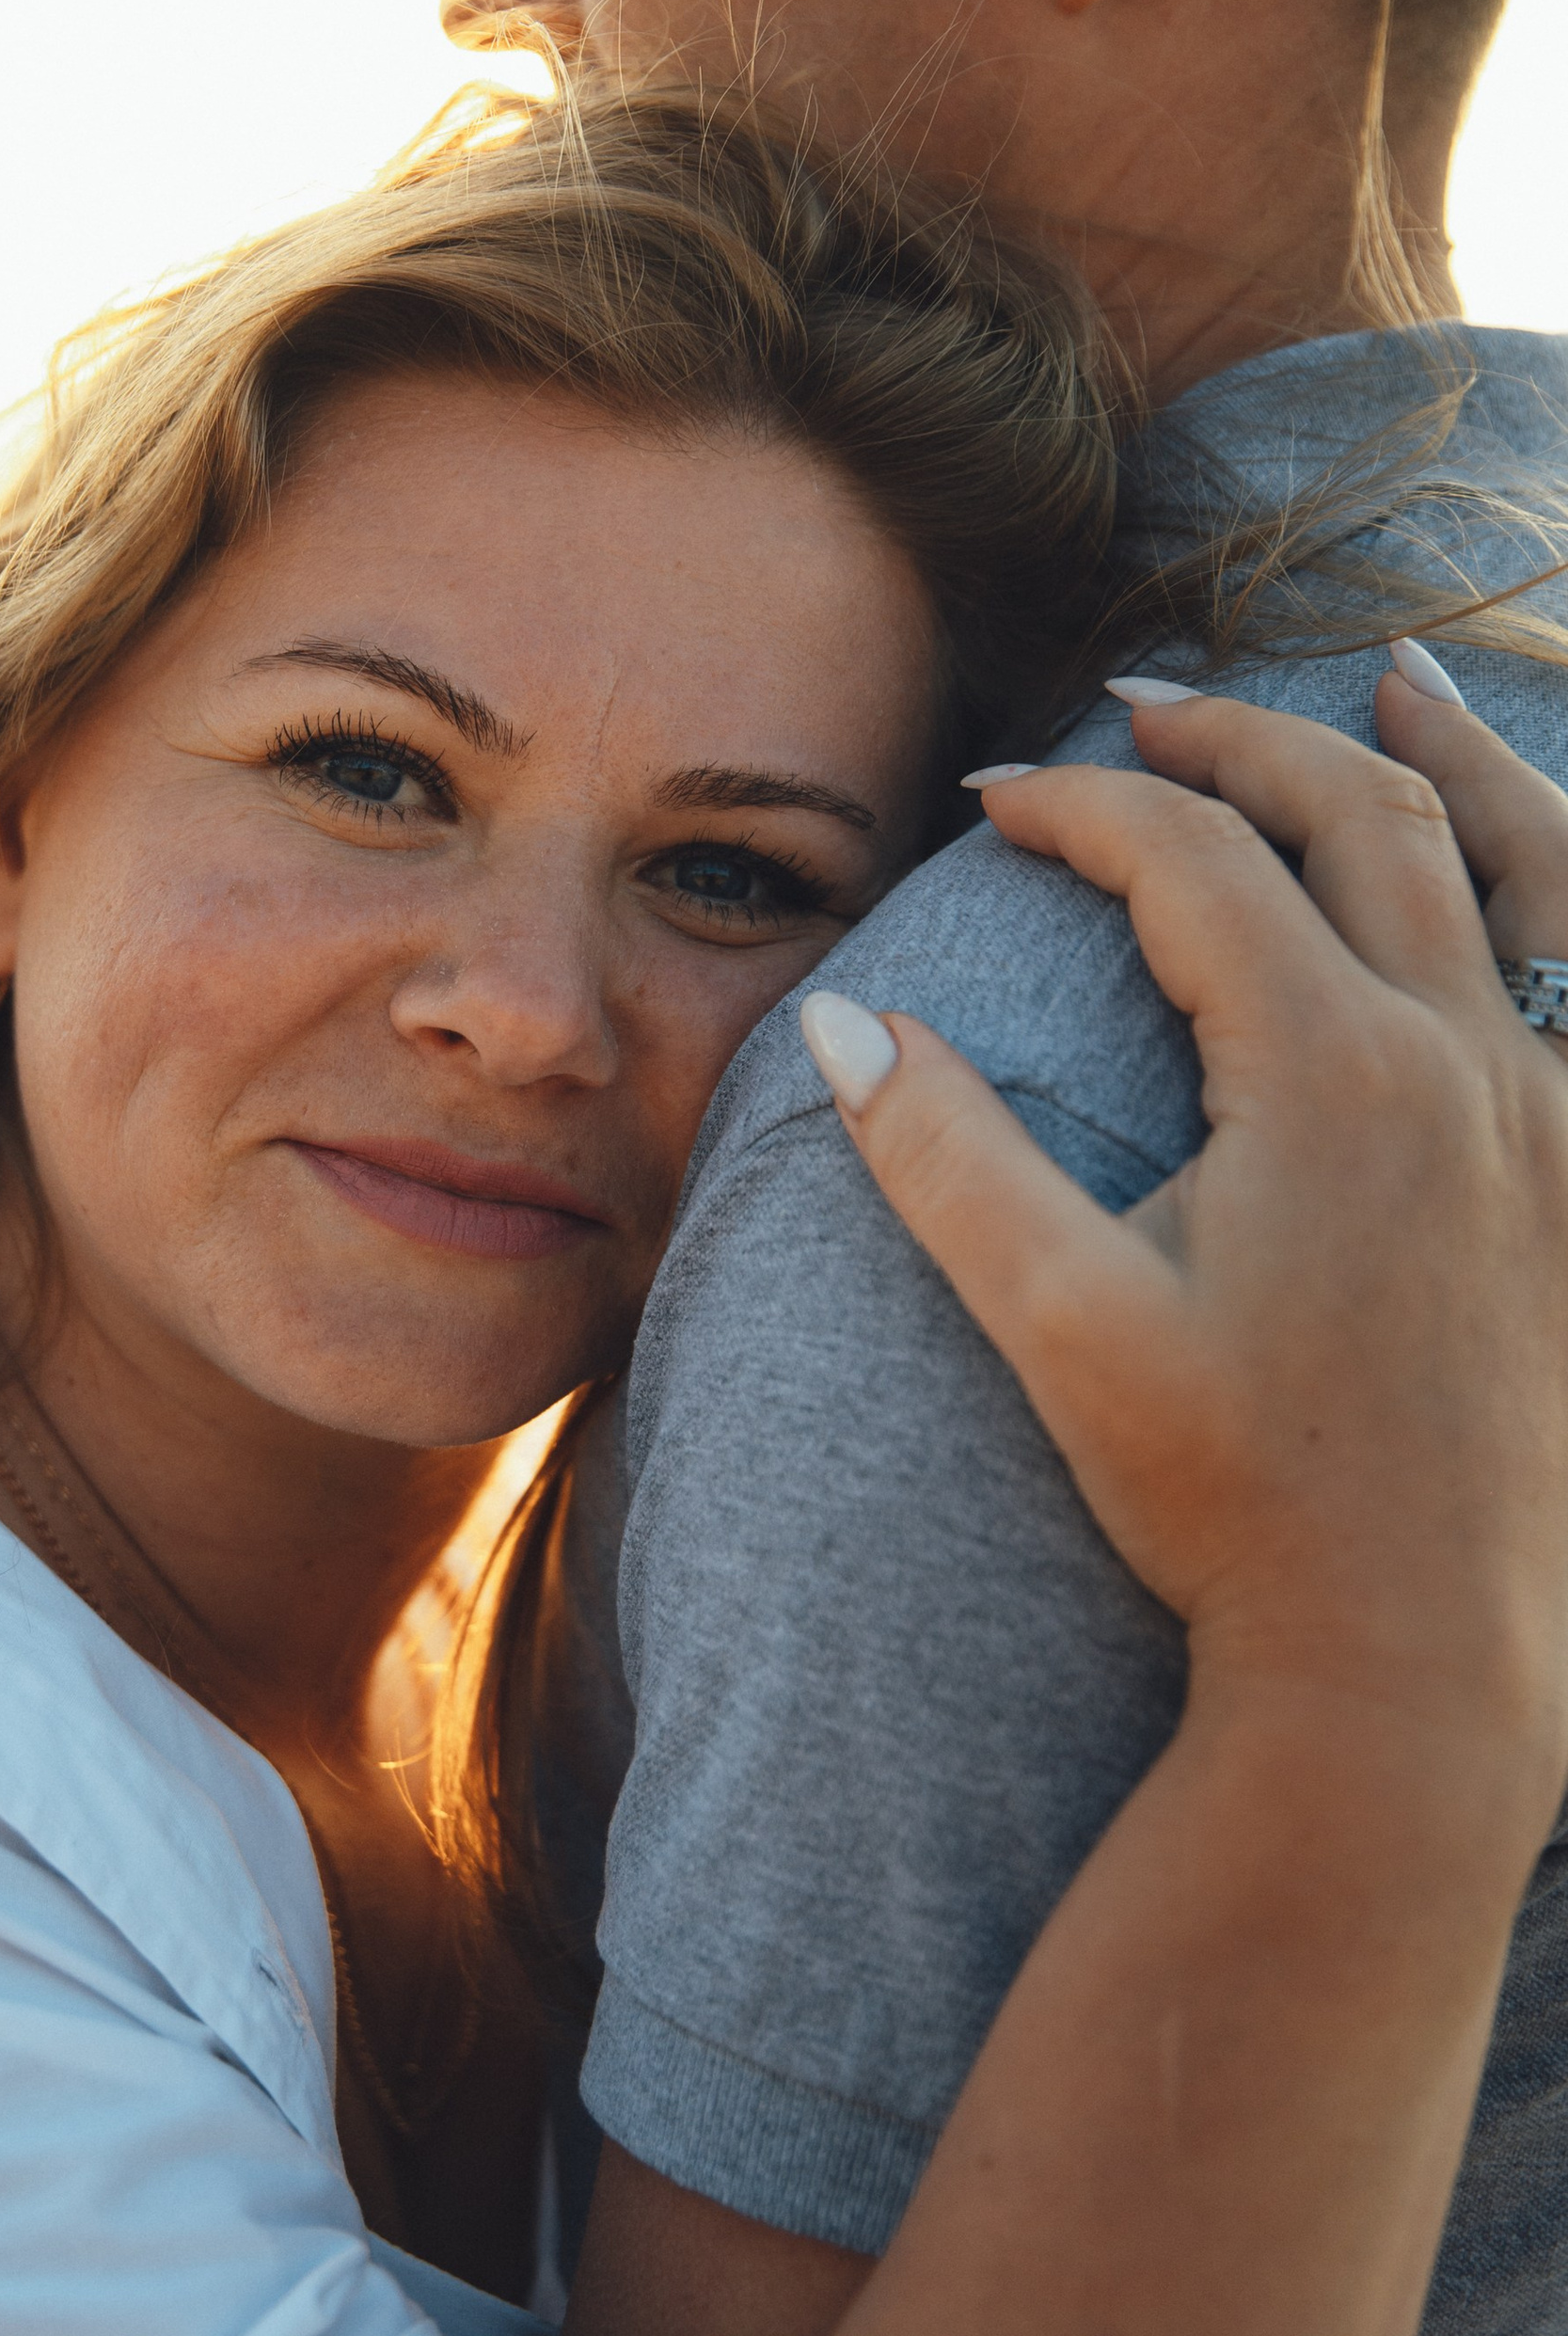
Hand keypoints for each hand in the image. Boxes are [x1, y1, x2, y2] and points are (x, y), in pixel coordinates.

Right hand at [802, 671, 1567, 1846]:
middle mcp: (1469, 1062)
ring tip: (1395, 677)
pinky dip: (1564, 874)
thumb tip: (839, 1013)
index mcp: (1329, 1073)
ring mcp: (1562, 1114)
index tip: (991, 804)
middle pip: (1356, 812)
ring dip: (1445, 755)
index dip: (1075, 808)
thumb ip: (945, 1158)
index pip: (1188, 859)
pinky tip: (1536, 862)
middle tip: (1136, 715)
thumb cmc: (1235, 1504)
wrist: (1424, 1658)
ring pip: (1521, 860)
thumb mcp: (1063, 1328)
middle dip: (1235, 739)